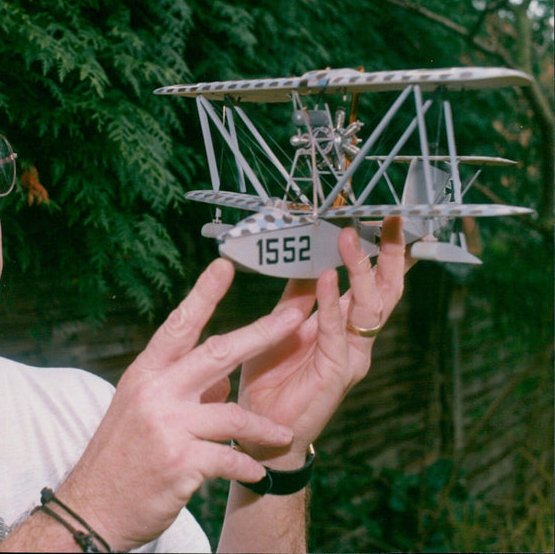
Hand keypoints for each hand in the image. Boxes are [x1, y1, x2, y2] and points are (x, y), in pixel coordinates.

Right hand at [54, 258, 306, 550]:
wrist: (91, 506)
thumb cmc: (120, 456)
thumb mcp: (142, 410)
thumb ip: (184, 390)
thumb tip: (222, 380)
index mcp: (146, 374)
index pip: (179, 326)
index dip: (203, 295)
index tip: (224, 266)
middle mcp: (155, 392)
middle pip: (217, 354)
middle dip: (262, 334)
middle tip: (295, 317)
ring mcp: (167, 426)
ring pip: (233, 414)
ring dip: (264, 427)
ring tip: (285, 433)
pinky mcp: (179, 463)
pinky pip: (228, 459)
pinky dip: (246, 466)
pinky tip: (256, 473)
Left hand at [236, 216, 408, 462]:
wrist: (260, 429)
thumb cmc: (271, 378)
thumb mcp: (280, 325)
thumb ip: (295, 295)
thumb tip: (304, 257)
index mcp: (344, 325)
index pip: (372, 282)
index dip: (382, 252)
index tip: (383, 220)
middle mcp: (355, 338)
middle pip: (384, 291)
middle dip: (389, 255)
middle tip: (389, 220)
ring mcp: (350, 355)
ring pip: (368, 307)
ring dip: (360, 271)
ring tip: (350, 239)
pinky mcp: (336, 372)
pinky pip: (336, 333)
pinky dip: (331, 305)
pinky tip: (325, 279)